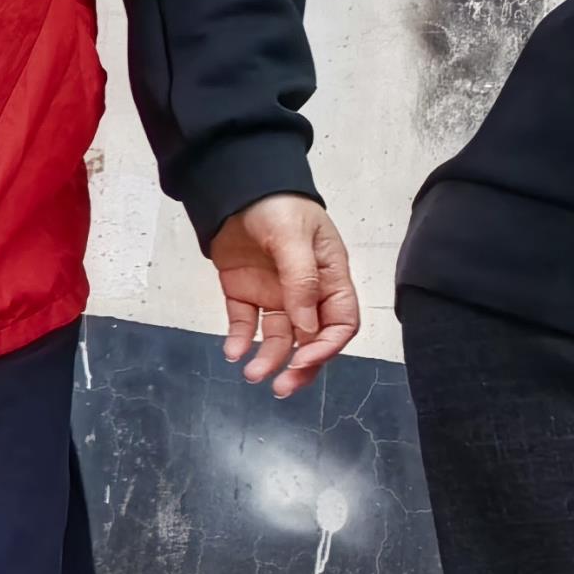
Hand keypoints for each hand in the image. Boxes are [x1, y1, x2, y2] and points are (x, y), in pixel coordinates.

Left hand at [206, 192, 360, 388]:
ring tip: (251, 373)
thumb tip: (306, 327)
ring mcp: (275, 294)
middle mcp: (306, 292)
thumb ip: (301, 280)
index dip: (327, 346)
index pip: (341, 323)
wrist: (236, 186)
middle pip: (311, 339)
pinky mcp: (245, 292)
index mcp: (330, 278)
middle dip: (300, 365)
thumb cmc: (277, 204)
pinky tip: (233, 351)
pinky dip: (240, 339)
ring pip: (279, 337)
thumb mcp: (295, 237)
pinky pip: (245, 323)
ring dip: (268, 358)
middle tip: (281, 387)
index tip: (305, 359)